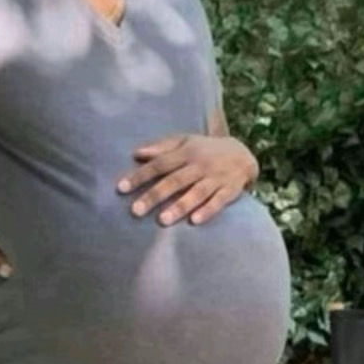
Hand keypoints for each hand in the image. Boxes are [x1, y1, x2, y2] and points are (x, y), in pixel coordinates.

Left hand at [116, 135, 258, 225]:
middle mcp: (199, 165)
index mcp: (185, 153)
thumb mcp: (184, 141)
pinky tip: (194, 221)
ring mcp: (216, 178)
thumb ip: (161, 148)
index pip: (159, 164)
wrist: (243, 153)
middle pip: (174, 181)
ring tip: (162, 220)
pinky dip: (207, 211)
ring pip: (196, 193)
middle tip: (135, 211)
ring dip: (179, 206)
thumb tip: (136, 154)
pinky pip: (219, 202)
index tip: (121, 188)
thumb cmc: (205, 149)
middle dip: (154, 196)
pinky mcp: (230, 190)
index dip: (139, 176)